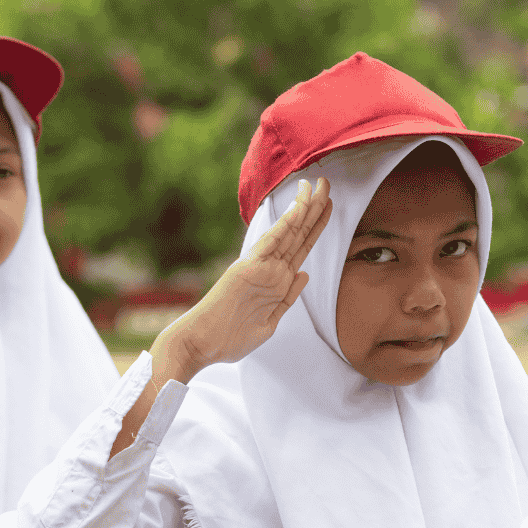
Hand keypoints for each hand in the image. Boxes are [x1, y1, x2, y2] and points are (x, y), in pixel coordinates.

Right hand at [156, 176, 331, 382]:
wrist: (200, 343)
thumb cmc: (229, 338)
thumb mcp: (269, 322)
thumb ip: (287, 297)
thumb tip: (304, 274)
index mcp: (276, 280)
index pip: (301, 247)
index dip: (316, 225)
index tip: (327, 206)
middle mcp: (269, 270)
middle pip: (298, 234)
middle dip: (314, 209)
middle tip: (326, 183)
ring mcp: (259, 268)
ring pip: (288, 234)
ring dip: (304, 210)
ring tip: (317, 187)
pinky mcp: (246, 269)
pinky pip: (271, 244)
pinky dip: (284, 226)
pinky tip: (297, 209)